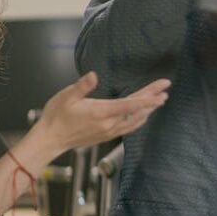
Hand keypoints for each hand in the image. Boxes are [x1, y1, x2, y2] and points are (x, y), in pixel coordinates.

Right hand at [36, 72, 169, 152]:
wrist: (50, 139)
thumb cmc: (56, 117)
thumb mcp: (66, 97)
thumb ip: (82, 86)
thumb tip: (94, 75)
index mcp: (102, 112)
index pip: (131, 104)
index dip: (148, 98)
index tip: (162, 92)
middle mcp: (109, 124)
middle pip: (137, 111)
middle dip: (153, 100)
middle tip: (166, 89)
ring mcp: (109, 131)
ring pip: (135, 120)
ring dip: (148, 110)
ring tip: (160, 100)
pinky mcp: (106, 135)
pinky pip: (129, 127)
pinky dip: (139, 119)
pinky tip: (143, 115)